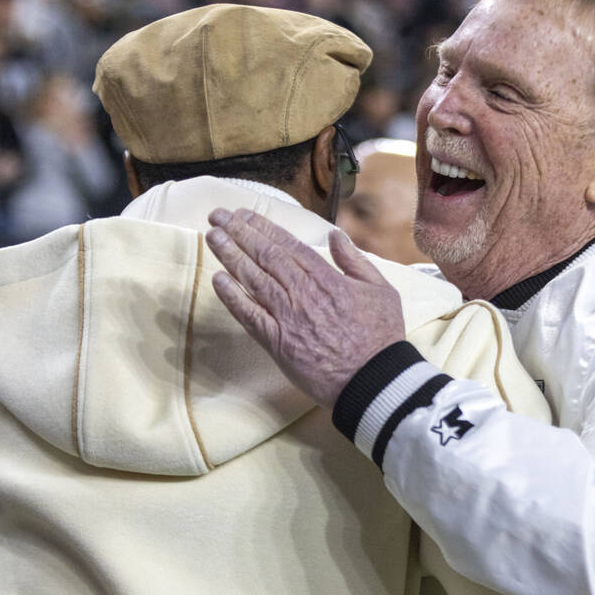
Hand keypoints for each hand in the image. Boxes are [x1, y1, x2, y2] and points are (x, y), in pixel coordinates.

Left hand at [206, 208, 405, 408]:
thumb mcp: (381, 290)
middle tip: (218, 216)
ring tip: (213, 237)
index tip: (244, 215)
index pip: (288, 245)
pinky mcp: (278, 342)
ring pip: (253, 279)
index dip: (263, 228)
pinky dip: (232, 297)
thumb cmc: (381, 337)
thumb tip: (336, 235)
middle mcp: (303, 292)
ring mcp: (288, 317)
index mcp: (327, 278)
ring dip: (230, 256)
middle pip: (265, 256)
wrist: (373, 379)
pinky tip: (218, 280)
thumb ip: (355, 260)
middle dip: (239, 233)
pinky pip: (249, 315)